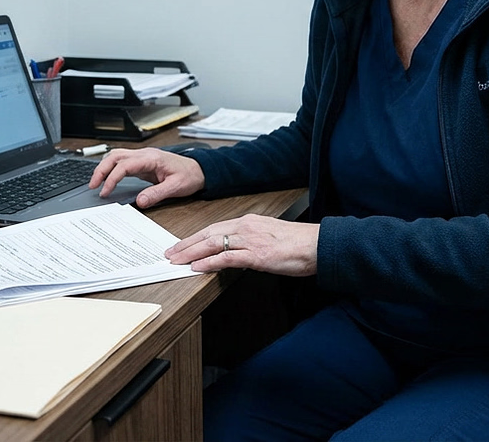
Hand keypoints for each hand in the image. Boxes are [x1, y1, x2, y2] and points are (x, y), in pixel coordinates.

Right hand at [88, 147, 204, 208]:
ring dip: (104, 167)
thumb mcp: (176, 187)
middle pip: (115, 156)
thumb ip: (157, 194)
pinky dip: (111, 168)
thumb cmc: (190, 175)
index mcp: (151, 158)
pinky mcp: (143, 162)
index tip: (105, 191)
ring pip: (117, 156)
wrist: (200, 170)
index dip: (112, 178)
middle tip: (92, 186)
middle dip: (101, 169)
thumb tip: (139, 201)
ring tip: (96, 183)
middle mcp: (145, 154)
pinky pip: (122, 162)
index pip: (124, 165)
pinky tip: (107, 178)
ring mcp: (143, 157)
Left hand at [167, 214, 318, 275]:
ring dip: (191, 253)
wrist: (318, 245)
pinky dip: (210, 262)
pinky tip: (198, 268)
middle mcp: (247, 227)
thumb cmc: (299, 243)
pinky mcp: (257, 255)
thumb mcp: (270, 237)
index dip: (195, 237)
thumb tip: (237, 252)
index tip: (182, 245)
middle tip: (170, 253)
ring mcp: (251, 240)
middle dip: (186, 244)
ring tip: (177, 261)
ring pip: (213, 244)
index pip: (215, 228)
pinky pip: (227, 257)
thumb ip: (251, 241)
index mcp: (250, 222)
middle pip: (208, 233)